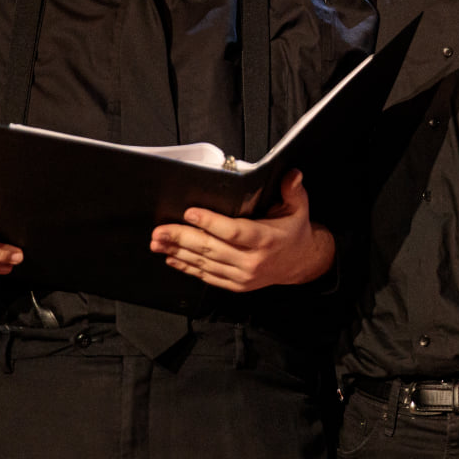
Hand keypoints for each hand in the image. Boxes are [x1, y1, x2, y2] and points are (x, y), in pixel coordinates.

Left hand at [149, 171, 334, 292]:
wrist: (301, 263)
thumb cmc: (294, 232)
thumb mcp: (298, 208)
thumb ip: (293, 190)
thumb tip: (292, 174)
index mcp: (266, 239)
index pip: (234, 231)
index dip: (210, 223)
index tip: (190, 213)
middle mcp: (253, 261)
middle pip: (212, 248)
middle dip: (182, 238)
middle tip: (160, 230)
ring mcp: (243, 276)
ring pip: (205, 263)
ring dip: (178, 252)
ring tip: (158, 242)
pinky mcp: (236, 284)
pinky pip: (207, 276)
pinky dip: (187, 267)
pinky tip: (172, 258)